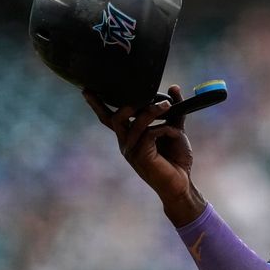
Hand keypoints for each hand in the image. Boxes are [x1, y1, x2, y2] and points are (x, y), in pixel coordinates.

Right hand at [83, 85, 205, 225]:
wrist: (182, 182)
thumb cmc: (176, 158)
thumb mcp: (175, 129)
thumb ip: (174, 110)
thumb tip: (174, 87)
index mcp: (130, 136)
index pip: (109, 118)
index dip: (98, 104)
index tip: (87, 90)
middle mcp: (126, 143)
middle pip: (115, 118)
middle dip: (129, 103)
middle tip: (149, 95)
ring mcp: (131, 150)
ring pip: (135, 123)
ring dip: (152, 111)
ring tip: (167, 105)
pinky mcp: (141, 156)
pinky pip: (150, 133)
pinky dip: (165, 128)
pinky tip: (175, 134)